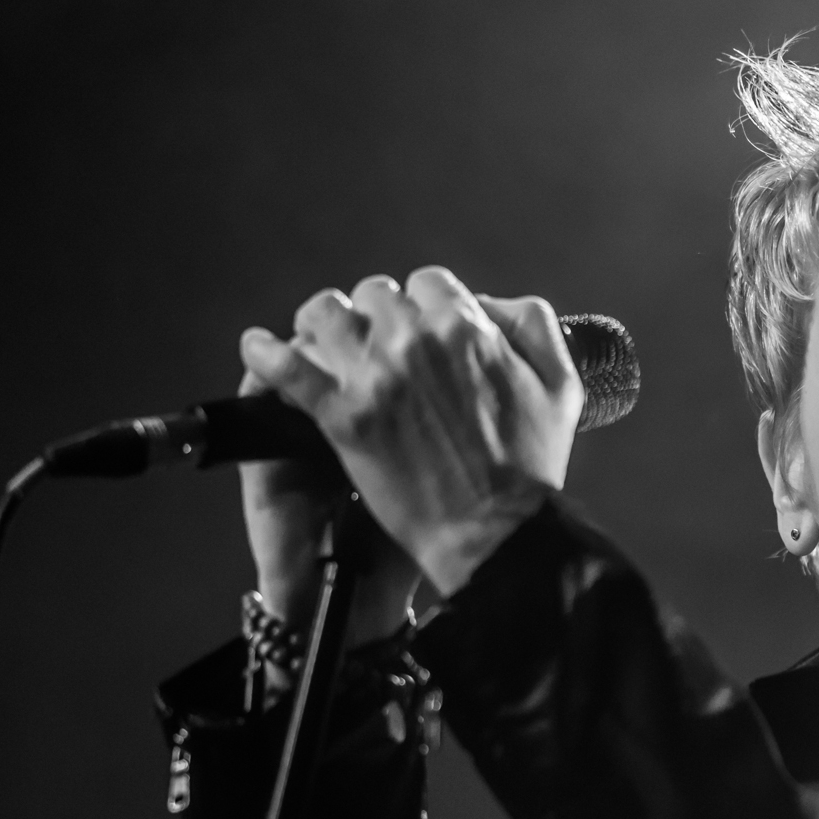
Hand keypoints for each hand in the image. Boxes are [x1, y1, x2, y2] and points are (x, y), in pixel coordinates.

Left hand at [239, 266, 584, 596]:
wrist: (495, 534)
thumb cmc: (531, 468)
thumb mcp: (560, 386)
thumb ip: (533, 326)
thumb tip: (492, 304)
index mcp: (467, 327)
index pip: (428, 283)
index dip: (423, 308)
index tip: (420, 334)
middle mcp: (416, 341)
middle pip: (375, 295)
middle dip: (376, 318)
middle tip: (377, 349)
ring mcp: (374, 377)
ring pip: (325, 315)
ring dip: (323, 325)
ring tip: (320, 344)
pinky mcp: (342, 416)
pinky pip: (286, 366)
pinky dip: (266, 351)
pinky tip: (258, 346)